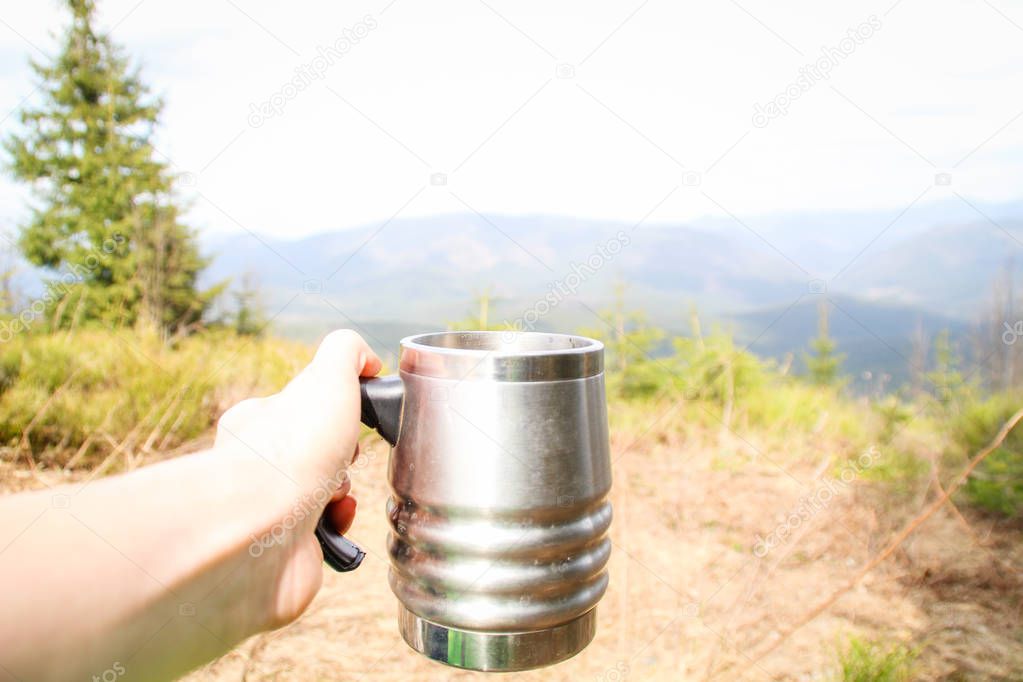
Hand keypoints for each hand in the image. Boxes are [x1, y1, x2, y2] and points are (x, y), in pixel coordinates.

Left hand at [214, 329, 381, 624]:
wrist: (264, 531)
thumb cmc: (291, 450)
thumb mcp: (327, 375)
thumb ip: (348, 353)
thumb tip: (367, 362)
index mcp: (255, 423)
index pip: (303, 410)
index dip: (336, 413)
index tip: (348, 419)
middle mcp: (256, 467)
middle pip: (321, 454)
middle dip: (343, 458)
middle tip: (340, 458)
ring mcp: (269, 511)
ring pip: (328, 495)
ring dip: (343, 491)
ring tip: (333, 494)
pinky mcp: (285, 551)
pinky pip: (327, 536)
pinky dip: (340, 526)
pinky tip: (333, 519)